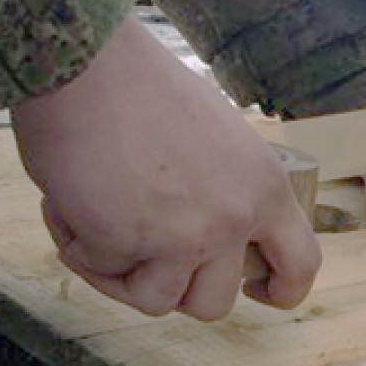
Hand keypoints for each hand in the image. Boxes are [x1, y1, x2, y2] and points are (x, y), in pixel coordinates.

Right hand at [12, 17, 320, 319]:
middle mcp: (232, 219)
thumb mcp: (222, 140)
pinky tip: (64, 200)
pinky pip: (98, 270)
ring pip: (155, 301)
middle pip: (214, 303)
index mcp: (265, 189)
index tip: (256, 291)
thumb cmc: (142, 89)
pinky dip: (76, 245)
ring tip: (94, 227)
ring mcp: (180, 237)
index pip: (301, 264)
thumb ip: (228, 192)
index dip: (282, 289)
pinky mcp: (124, 243)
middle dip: (174, 288)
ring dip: (119, 273)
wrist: (86, 62)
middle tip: (141, 256)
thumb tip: (211, 245)